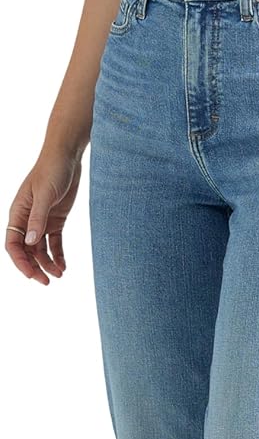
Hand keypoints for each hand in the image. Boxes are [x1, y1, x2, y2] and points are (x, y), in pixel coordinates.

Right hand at [5, 147, 82, 284]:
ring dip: (47, 263)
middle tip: (47, 282)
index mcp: (18, 213)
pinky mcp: (55, 219)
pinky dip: (58, 255)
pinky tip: (63, 266)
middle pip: (26, 250)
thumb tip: (31, 242)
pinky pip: (54, 242)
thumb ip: (38, 218)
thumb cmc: (52, 170)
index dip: (20, 261)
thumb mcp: (45, 194)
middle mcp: (27, 219)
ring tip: (59, 275)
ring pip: (40, 249)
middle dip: (34, 267)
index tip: (32, 275)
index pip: (13, 243)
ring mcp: (41, 220)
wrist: (67, 156)